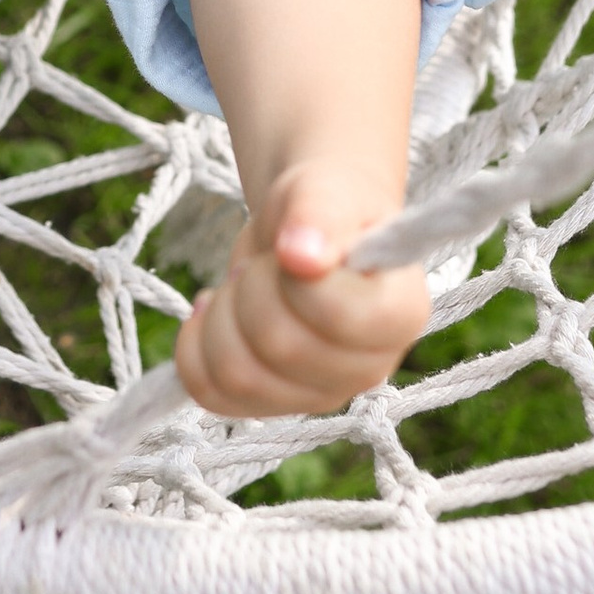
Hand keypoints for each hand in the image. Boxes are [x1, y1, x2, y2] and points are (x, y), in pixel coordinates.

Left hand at [173, 160, 428, 418]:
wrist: (300, 228)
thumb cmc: (324, 204)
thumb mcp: (325, 190)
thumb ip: (319, 216)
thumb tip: (303, 255)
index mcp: (400, 315)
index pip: (336, 314)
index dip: (295, 275)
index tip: (296, 249)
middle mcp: (369, 369)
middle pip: (278, 347)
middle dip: (253, 287)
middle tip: (267, 262)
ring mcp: (319, 395)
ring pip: (236, 377)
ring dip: (222, 314)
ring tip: (242, 285)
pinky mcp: (270, 404)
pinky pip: (208, 391)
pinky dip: (194, 344)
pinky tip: (215, 311)